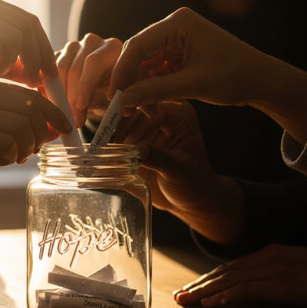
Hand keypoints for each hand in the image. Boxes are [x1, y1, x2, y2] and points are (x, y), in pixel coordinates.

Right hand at [0, 78, 71, 192]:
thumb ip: (18, 125)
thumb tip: (55, 129)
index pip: (32, 94)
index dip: (54, 112)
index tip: (65, 129)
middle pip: (32, 108)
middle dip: (42, 134)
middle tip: (33, 151)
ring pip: (23, 126)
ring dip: (27, 148)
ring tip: (15, 158)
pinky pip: (8, 142)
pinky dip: (12, 155)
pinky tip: (0, 161)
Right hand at [57, 33, 121, 126]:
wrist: (101, 91)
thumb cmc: (110, 95)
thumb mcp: (110, 100)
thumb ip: (99, 100)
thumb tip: (81, 105)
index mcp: (111, 48)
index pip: (94, 62)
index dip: (85, 85)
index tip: (81, 106)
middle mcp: (91, 43)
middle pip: (75, 67)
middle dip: (71, 96)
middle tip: (71, 118)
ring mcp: (73, 48)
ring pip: (59, 69)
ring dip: (59, 95)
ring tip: (62, 115)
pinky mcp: (58, 55)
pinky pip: (48, 72)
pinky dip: (49, 91)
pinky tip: (53, 106)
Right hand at [109, 7, 306, 144]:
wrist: (261, 81)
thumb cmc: (235, 76)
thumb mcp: (193, 85)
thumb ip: (155, 91)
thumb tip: (122, 100)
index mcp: (178, 24)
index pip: (137, 45)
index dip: (121, 72)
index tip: (113, 95)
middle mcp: (174, 29)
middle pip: (138, 56)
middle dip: (130, 83)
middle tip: (123, 108)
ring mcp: (176, 43)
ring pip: (144, 67)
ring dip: (141, 90)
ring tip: (145, 111)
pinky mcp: (178, 57)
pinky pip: (156, 73)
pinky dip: (152, 90)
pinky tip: (154, 106)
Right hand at [115, 102, 244, 243]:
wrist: (189, 199)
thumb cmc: (193, 183)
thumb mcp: (179, 170)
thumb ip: (160, 158)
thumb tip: (138, 149)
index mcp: (179, 115)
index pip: (154, 108)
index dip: (139, 124)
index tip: (128, 142)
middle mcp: (161, 116)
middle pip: (134, 113)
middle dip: (124, 134)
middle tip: (119, 154)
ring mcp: (146, 127)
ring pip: (122, 124)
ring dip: (116, 141)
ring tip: (116, 160)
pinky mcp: (135, 139)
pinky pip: (117, 137)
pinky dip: (112, 148)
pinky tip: (112, 162)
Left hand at [173, 244, 306, 307]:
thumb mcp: (292, 266)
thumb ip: (270, 270)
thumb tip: (249, 280)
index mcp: (267, 253)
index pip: (229, 266)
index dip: (208, 277)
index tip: (191, 287)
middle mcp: (265, 258)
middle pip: (224, 272)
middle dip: (199, 284)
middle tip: (179, 294)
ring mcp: (273, 269)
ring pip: (229, 280)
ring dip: (204, 291)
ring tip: (186, 300)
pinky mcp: (281, 284)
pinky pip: (247, 290)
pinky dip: (226, 296)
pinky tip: (211, 303)